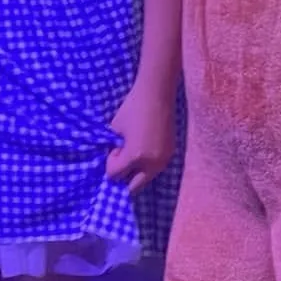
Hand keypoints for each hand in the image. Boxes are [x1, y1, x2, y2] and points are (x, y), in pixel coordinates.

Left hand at [105, 79, 176, 195]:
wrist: (157, 94)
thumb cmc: (132, 108)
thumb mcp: (116, 129)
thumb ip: (114, 149)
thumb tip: (114, 160)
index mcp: (135, 156)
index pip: (116, 175)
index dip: (110, 164)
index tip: (113, 151)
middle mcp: (151, 163)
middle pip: (133, 186)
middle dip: (124, 177)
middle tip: (119, 163)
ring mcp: (163, 160)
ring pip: (146, 179)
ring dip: (136, 172)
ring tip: (131, 155)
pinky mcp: (170, 153)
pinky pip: (155, 168)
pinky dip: (147, 165)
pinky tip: (143, 150)